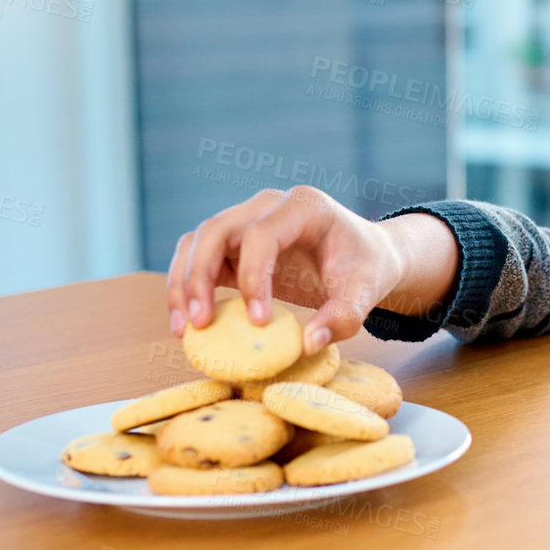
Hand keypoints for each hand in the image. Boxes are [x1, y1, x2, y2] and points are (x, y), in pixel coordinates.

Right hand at [167, 186, 405, 352]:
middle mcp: (268, 206)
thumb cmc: (365, 268)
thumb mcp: (367, 290)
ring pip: (197, 241)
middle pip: (216, 230)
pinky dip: (187, 287)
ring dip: (182, 283)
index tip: (259, 322)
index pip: (263, 235)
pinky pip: (199, 258)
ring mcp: (246, 220)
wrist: (364, 257)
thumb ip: (345, 316)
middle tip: (199, 324)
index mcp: (304, 207)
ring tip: (184, 329)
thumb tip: (309, 343)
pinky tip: (189, 323)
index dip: (254, 277)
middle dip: (199, 277)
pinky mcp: (234, 244)